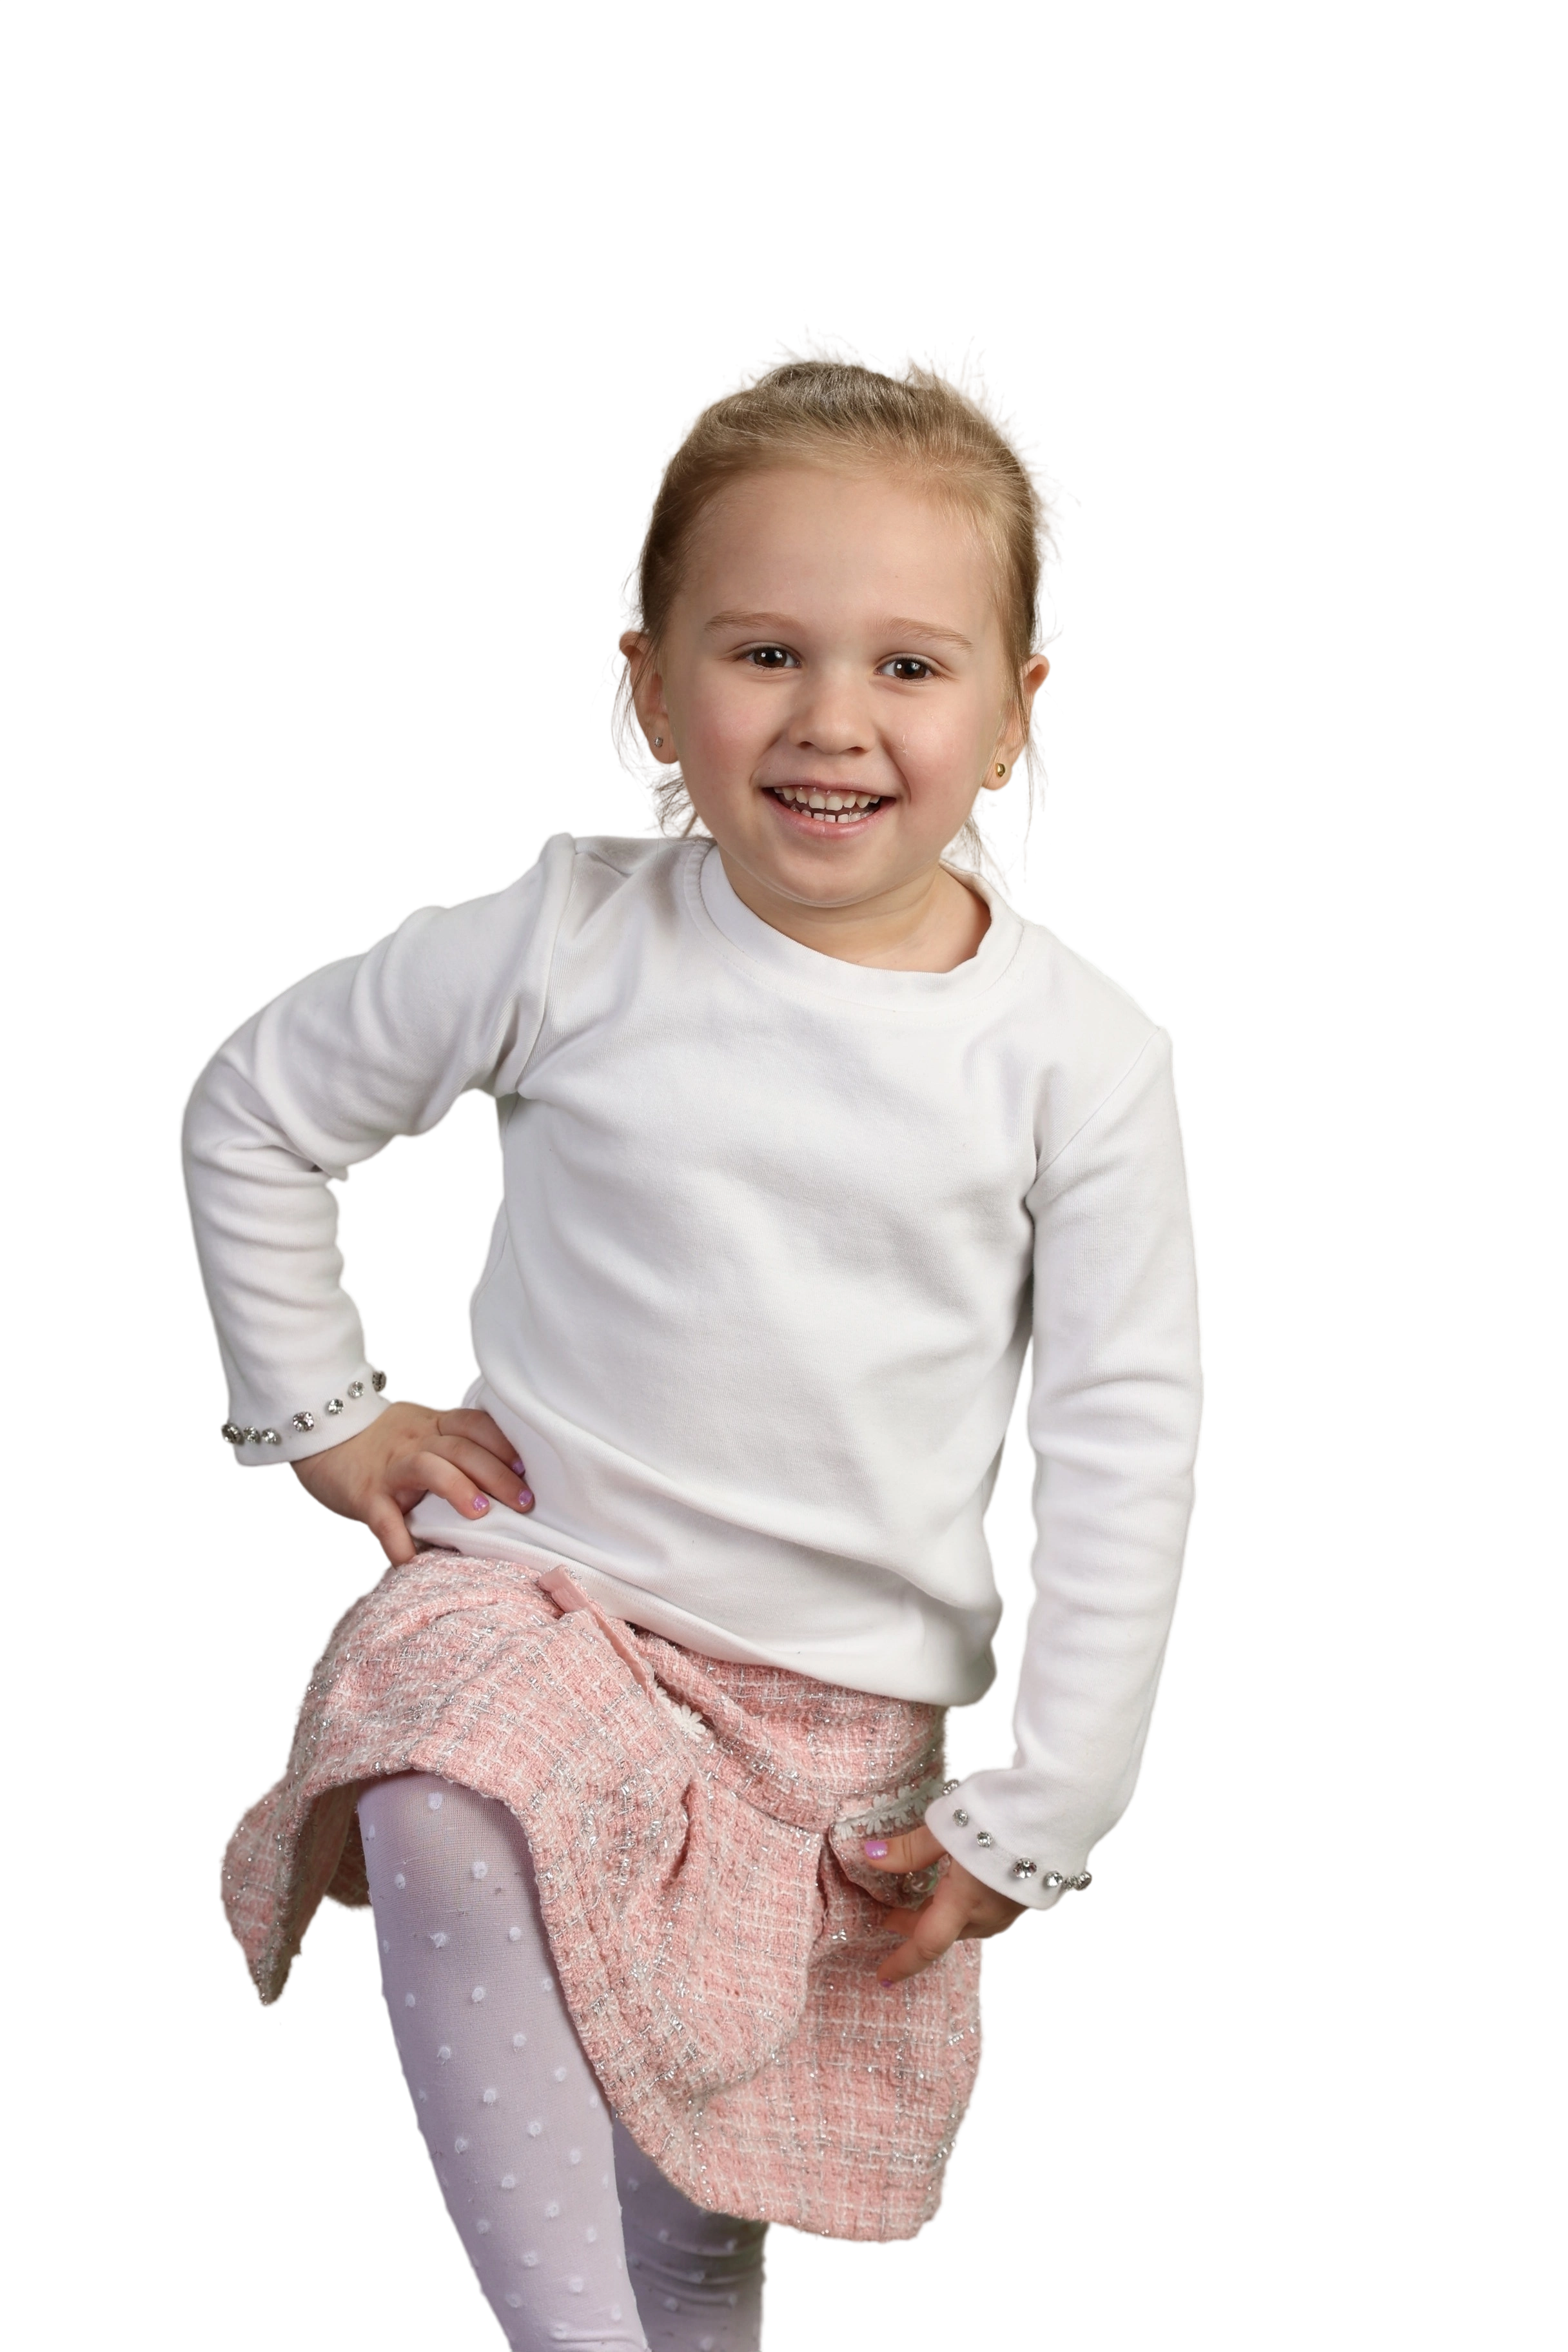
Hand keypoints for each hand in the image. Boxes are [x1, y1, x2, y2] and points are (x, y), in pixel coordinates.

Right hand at [287, 1402, 532, 1566]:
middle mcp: (415, 1442)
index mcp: (433, 1426)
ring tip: (479, 1513)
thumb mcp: (417, 1429)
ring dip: (458, 1489)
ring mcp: (389, 1467)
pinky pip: (383, 1518)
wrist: (317, 1429)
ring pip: (428, 1469)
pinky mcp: (364, 1494)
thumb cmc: (377, 1438)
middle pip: (463, 1449)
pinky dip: (398, 1541)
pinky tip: (412, 1560)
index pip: (476, 1426)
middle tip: (524, 1502)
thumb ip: (449, 1445)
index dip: (504, 1444)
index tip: (527, 1468)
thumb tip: (496, 1479)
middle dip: (497, 1474)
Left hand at [860, 1824, 1027, 1985]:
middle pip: (944, 1933)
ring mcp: (1009, 1908)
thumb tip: (871, 1858)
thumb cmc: (1000, 1815)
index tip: (883, 1977)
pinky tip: (959, 1887)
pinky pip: (985, 1913)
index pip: (927, 1945)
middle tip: (890, 1915)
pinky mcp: (1023, 1896)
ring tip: (922, 1899)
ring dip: (941, 1917)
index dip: (903, 1963)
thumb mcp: (947, 1826)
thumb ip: (910, 1849)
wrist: (1059, 1808)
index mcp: (964, 1902)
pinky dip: (963, 1908)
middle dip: (916, 1928)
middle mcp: (988, 1914)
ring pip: (966, 1924)